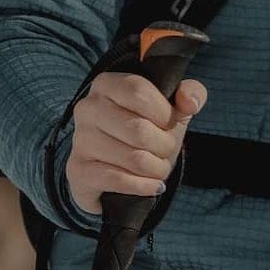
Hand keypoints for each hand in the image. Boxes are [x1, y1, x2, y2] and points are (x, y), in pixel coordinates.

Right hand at [64, 72, 206, 213]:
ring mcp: (80, 140)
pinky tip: (152, 185)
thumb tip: (189, 102)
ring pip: (133, 159)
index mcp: (106, 84)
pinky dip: (145, 186)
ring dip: (157, 168)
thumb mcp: (171, 109)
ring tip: (157, 167)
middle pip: (139, 130)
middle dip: (164, 146)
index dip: (163, 112)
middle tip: (165, 150)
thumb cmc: (146, 130)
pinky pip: (119, 180)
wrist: (116, 169)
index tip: (169, 123)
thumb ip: (190, 94)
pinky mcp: (79, 170)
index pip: (139, 92)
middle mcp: (87, 108)